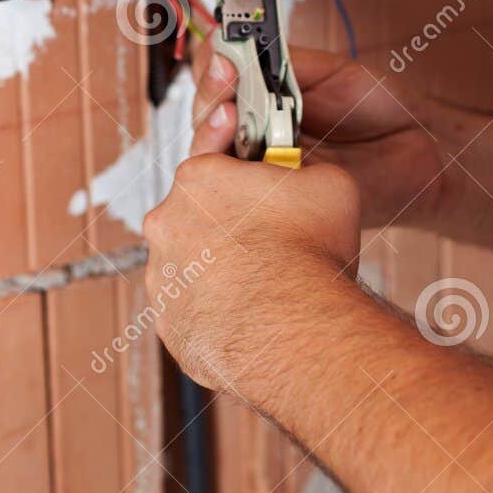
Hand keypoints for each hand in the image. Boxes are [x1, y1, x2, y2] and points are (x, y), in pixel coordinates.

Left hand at [141, 150, 360, 395]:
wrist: (295, 330)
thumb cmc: (309, 254)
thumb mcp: (329, 182)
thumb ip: (306, 171)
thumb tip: (308, 177)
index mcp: (198, 178)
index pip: (217, 162)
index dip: (248, 175)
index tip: (266, 186)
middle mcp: (167, 224)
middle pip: (200, 214)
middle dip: (232, 223)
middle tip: (272, 238)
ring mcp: (163, 278)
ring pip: (193, 265)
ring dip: (221, 270)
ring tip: (266, 283)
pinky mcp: (171, 325)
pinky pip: (195, 311)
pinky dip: (218, 311)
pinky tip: (253, 314)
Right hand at [190, 36, 446, 230]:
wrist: (423, 150)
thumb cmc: (380, 109)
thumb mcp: (333, 73)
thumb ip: (287, 63)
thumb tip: (243, 44)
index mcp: (265, 97)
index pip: (219, 81)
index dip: (211, 66)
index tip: (220, 51)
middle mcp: (257, 133)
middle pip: (207, 117)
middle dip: (209, 93)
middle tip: (224, 74)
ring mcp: (265, 169)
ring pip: (214, 156)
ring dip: (213, 130)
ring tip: (228, 110)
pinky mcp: (280, 201)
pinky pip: (245, 190)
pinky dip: (235, 172)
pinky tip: (244, 154)